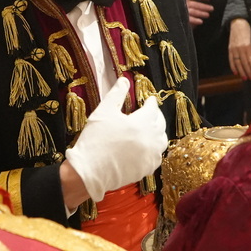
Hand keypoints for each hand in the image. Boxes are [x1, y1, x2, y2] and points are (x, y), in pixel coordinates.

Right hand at [63, 77, 167, 202]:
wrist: (89, 170)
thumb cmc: (95, 139)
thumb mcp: (104, 111)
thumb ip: (116, 94)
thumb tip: (124, 80)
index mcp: (142, 123)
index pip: (152, 109)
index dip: (151, 102)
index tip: (150, 99)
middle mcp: (151, 139)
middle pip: (160, 124)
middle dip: (157, 116)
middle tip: (152, 112)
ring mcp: (150, 156)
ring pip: (161, 141)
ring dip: (158, 133)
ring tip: (152, 129)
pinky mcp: (146, 169)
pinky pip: (156, 157)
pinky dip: (154, 150)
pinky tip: (148, 148)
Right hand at [228, 18, 250, 79]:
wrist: (237, 22)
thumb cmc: (248, 30)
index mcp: (247, 46)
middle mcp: (239, 48)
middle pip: (244, 63)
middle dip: (248, 72)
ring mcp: (233, 49)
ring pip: (237, 63)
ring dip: (241, 72)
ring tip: (245, 78)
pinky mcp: (229, 49)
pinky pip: (231, 60)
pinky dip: (233, 67)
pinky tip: (236, 72)